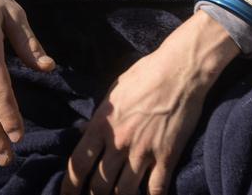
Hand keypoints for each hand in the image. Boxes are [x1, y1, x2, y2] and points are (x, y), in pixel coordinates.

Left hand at [63, 12, 239, 194]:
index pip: (78, 164)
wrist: (181, 69)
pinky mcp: (167, 156)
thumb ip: (99, 116)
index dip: (70, 186)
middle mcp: (120, 142)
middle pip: (99, 185)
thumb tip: (83, 131)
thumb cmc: (146, 74)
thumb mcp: (114, 91)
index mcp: (103, 125)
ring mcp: (144, 151)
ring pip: (125, 192)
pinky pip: (156, 190)